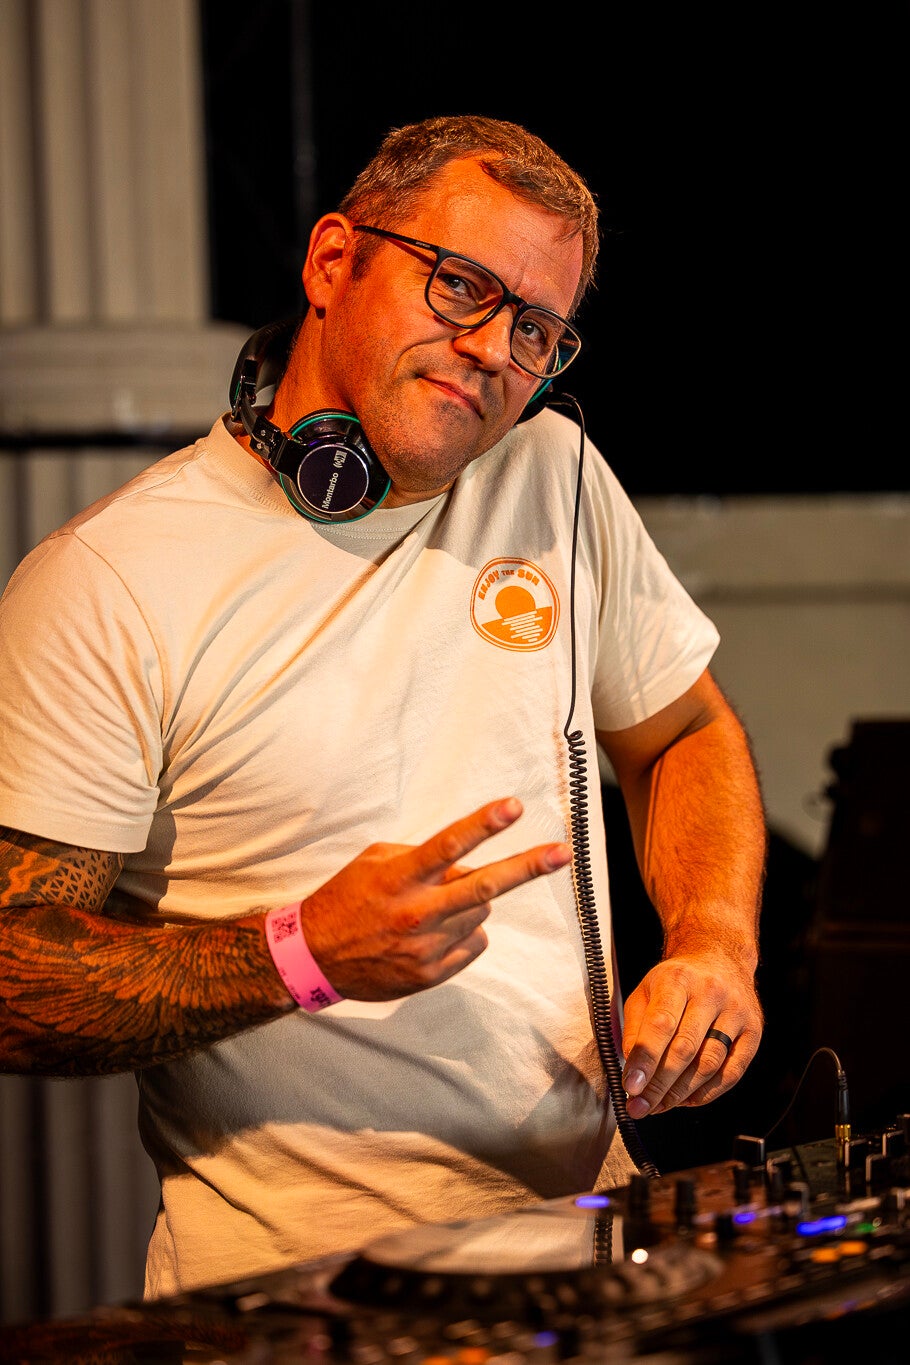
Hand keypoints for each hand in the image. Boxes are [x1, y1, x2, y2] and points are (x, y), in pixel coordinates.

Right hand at [299, 798, 571, 1000]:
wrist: (316, 957)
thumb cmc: (346, 899)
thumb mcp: (375, 862)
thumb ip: (420, 857)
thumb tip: (464, 862)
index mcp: (399, 878)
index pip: (449, 845)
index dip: (484, 824)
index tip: (514, 807)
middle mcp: (416, 912)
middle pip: (483, 885)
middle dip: (527, 867)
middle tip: (563, 853)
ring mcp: (426, 946)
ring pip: (479, 911)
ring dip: (469, 902)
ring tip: (433, 906)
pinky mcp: (431, 973)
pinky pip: (474, 943)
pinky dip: (465, 932)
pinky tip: (435, 931)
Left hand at [620, 950, 762, 1117]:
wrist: (720, 960)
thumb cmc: (678, 981)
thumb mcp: (646, 991)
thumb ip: (635, 1027)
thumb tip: (633, 1069)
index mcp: (679, 979)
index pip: (661, 1024)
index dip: (645, 1059)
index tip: (631, 1086)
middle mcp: (711, 993)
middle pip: (685, 1049)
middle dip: (659, 1084)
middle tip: (640, 1107)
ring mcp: (736, 1012)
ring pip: (709, 1064)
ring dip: (681, 1093)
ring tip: (659, 1106)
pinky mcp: (753, 1031)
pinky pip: (732, 1073)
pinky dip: (707, 1093)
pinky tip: (687, 1100)